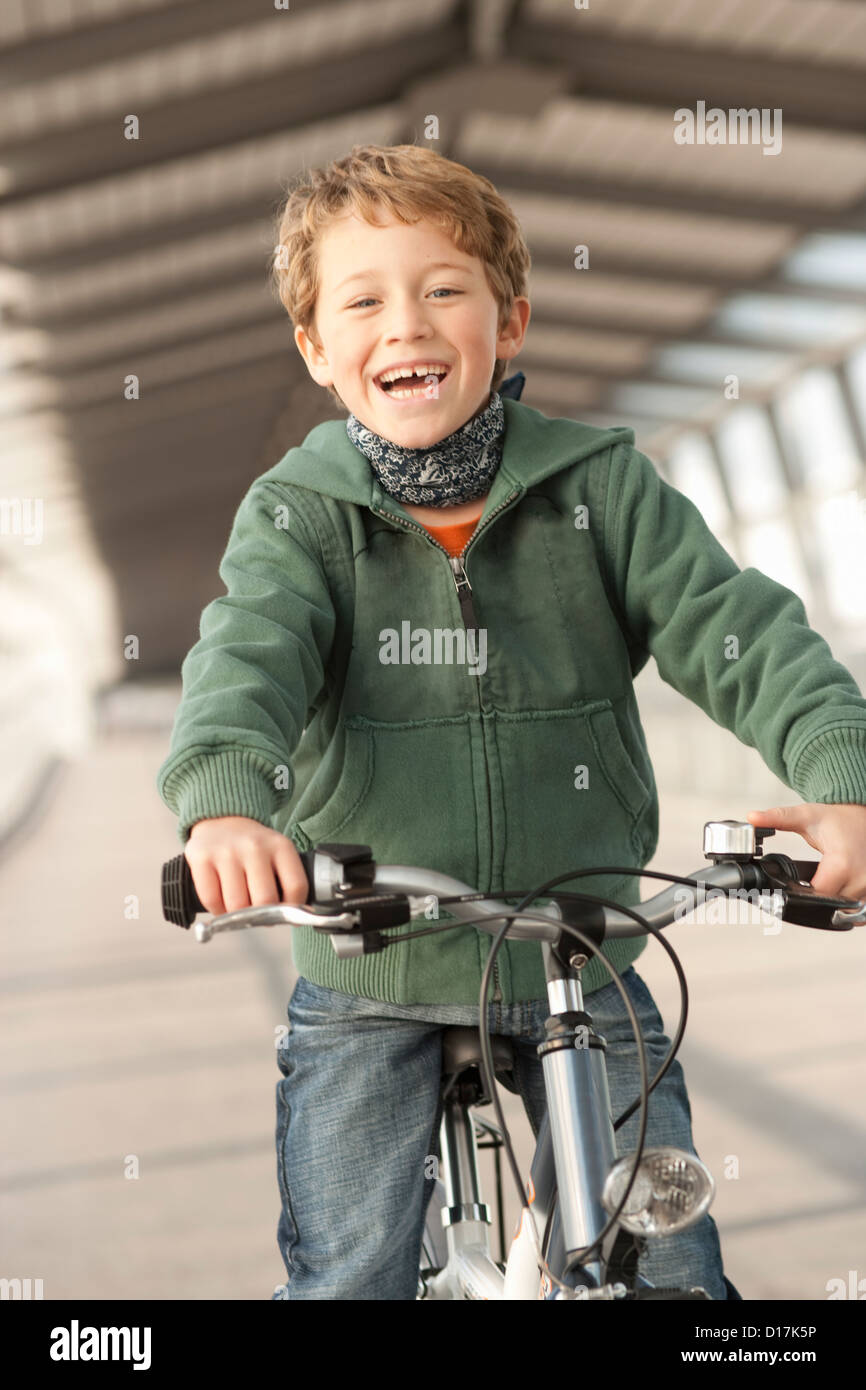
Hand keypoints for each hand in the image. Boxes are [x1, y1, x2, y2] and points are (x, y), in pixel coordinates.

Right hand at [185, 816, 308, 915]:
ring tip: (240, 908)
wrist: (221, 820)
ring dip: (238, 916)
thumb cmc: (253, 848)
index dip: (292, 909)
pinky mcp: (201, 858)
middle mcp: (254, 846)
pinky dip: (217, 910)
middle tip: (259, 917)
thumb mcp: (278, 854)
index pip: (296, 886)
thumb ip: (286, 882)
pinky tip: (222, 903)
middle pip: (265, 900)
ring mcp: (226, 851)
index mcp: (280, 846)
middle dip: (263, 917)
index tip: (286, 915)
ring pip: (236, 905)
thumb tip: (287, 918)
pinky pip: (211, 900)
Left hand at [746, 803, 865, 900]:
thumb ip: (777, 818)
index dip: (800, 894)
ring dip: (832, 903)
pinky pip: (857, 911)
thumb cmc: (838, 818)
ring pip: (844, 911)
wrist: (863, 816)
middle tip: (806, 883)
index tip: (792, 885)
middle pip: (830, 906)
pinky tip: (836, 891)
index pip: (817, 895)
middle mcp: (861, 878)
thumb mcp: (806, 816)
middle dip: (814, 899)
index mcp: (843, 863)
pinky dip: (845, 905)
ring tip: (822, 884)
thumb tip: (752, 818)